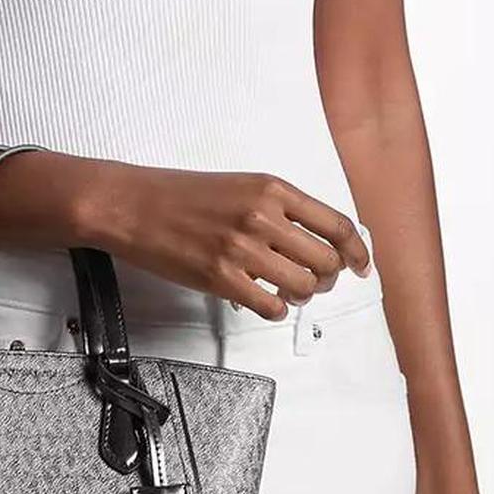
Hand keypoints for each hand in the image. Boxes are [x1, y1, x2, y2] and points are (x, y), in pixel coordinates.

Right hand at [77, 162, 372, 319]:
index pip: (337, 225)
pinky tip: (262, 299)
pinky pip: (271, 306)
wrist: (133, 205)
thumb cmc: (182, 194)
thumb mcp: (241, 185)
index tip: (360, 266)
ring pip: (303, 287)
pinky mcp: (221, 278)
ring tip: (287, 291)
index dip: (357, 252)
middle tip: (314, 282)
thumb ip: (280, 208)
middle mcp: (263, 216)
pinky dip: (275, 308)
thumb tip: (317, 242)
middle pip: (326, 261)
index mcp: (272, 188)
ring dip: (302, 295)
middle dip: (328, 278)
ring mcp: (242, 249)